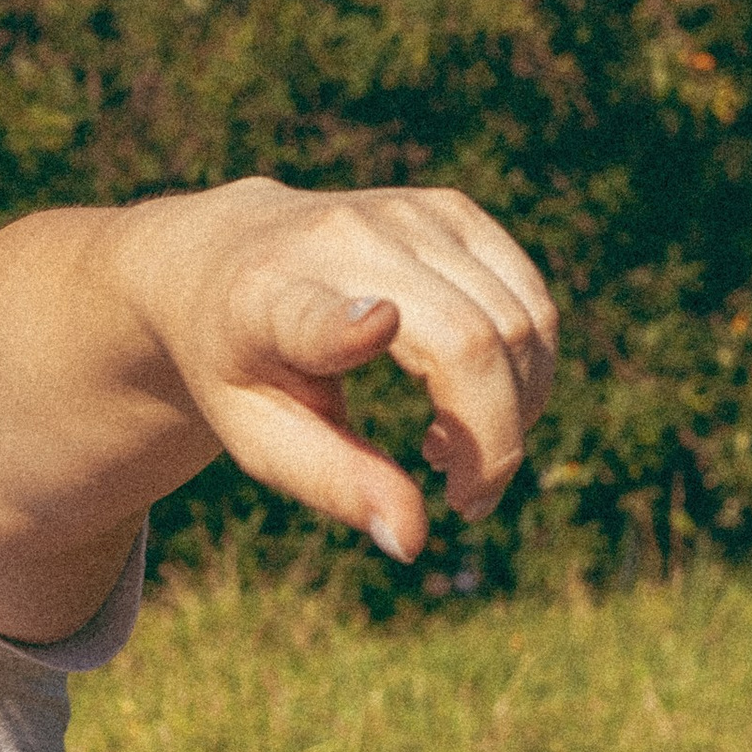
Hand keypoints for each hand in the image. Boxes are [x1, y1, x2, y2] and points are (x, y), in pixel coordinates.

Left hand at [159, 180, 556, 556]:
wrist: (221, 255)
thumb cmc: (240, 362)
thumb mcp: (255, 434)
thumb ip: (331, 482)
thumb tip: (415, 541)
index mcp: (267, 301)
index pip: (314, 315)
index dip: (348, 326)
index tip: (377, 326)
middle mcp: (340, 240)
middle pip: (468, 340)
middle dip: (495, 440)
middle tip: (467, 500)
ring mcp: (405, 214)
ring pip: (518, 322)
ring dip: (517, 408)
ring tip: (452, 452)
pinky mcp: (450, 210)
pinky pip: (530, 300)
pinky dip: (527, 367)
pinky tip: (474, 402)